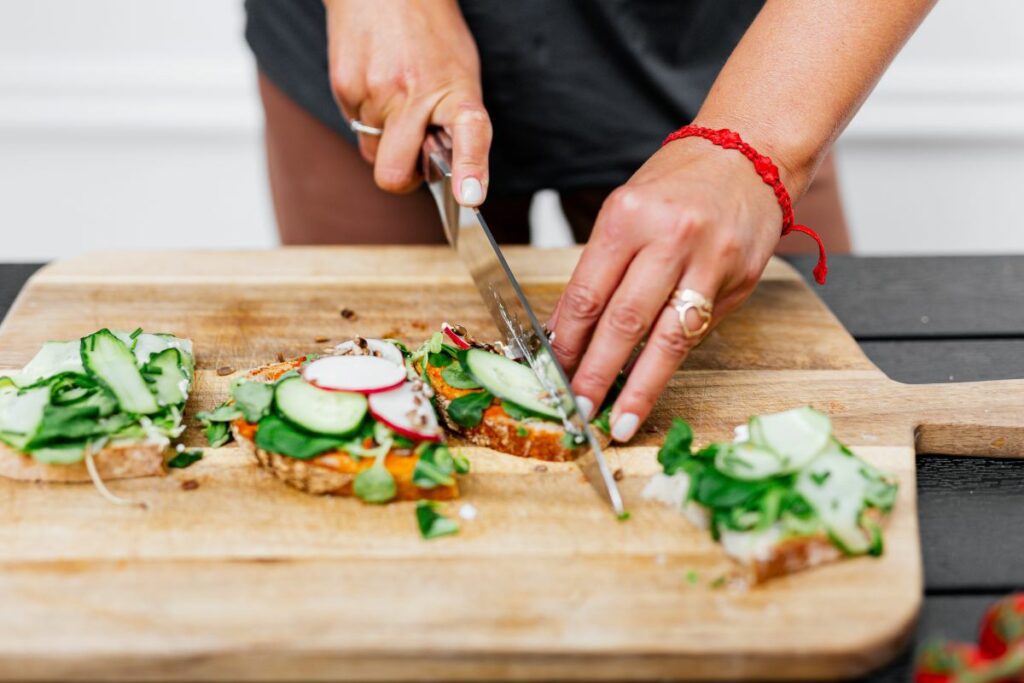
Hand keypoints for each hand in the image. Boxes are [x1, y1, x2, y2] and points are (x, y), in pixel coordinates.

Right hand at [325, 0, 490, 204]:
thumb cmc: (431, 34)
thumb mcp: (461, 74)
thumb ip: (456, 124)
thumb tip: (451, 175)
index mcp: (455, 90)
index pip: (469, 133)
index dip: (469, 168)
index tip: (469, 196)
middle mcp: (413, 94)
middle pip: (394, 174)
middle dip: (402, 176)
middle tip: (414, 152)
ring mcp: (374, 93)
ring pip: (372, 153)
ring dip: (385, 139)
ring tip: (397, 98)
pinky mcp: (344, 87)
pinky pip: (354, 126)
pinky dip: (367, 116)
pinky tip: (377, 85)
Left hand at [550, 136, 785, 441]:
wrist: (748, 155)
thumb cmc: (677, 183)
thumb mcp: (625, 211)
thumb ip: (602, 270)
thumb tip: (571, 331)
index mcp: (629, 217)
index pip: (588, 293)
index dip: (568, 341)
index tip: (553, 372)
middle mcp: (671, 238)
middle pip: (624, 322)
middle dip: (596, 373)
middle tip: (578, 409)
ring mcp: (711, 262)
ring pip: (668, 340)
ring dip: (639, 387)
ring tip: (618, 420)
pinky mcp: (740, 282)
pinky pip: (698, 331)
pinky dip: (671, 362)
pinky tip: (652, 384)